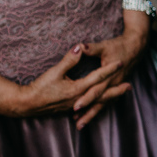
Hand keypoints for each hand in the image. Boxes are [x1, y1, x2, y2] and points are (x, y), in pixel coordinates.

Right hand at [8, 44, 123, 118]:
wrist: (26, 104)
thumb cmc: (39, 88)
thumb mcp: (54, 72)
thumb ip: (69, 60)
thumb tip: (79, 47)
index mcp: (77, 89)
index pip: (98, 77)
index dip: (110, 68)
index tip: (120, 62)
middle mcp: (79, 99)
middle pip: (103, 95)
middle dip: (116, 90)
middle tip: (129, 86)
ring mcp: (75, 105)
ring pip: (97, 102)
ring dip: (110, 98)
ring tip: (120, 94)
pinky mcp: (70, 108)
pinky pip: (89, 106)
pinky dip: (98, 104)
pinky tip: (101, 103)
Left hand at [74, 25, 147, 128]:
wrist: (136, 47)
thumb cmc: (120, 46)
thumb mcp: (105, 46)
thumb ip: (91, 49)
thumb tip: (79, 47)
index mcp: (109, 75)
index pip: (96, 90)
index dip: (86, 98)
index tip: (75, 107)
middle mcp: (113, 83)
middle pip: (99, 102)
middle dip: (88, 113)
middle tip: (78, 124)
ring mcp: (116, 86)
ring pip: (104, 104)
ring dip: (93, 114)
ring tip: (82, 124)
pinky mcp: (117, 86)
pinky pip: (109, 101)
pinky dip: (100, 108)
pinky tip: (93, 113)